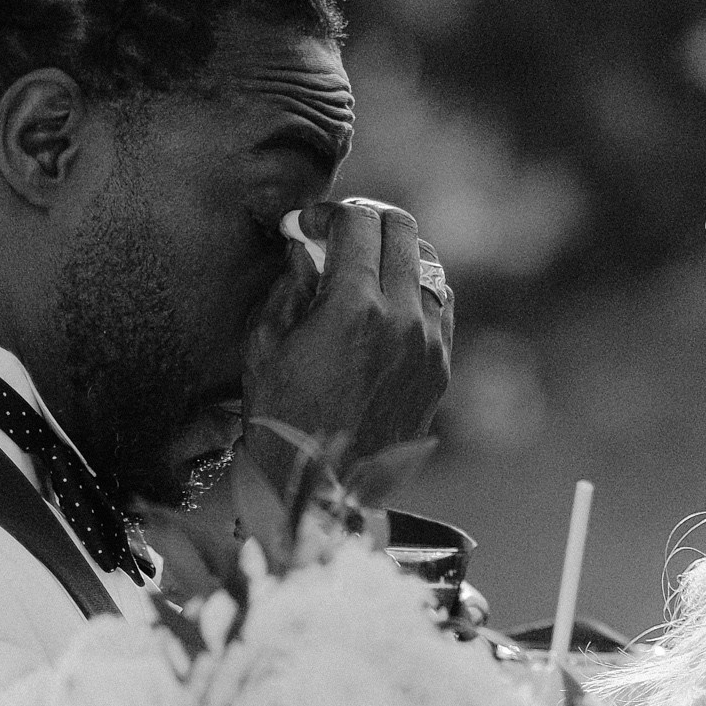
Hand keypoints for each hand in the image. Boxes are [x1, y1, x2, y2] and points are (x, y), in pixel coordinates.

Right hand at [241, 201, 451, 466]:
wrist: (324, 492)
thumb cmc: (280, 421)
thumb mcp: (264, 347)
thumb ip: (289, 285)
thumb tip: (305, 245)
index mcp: (354, 307)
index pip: (358, 222)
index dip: (329, 214)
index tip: (308, 227)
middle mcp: (402, 318)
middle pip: (402, 230)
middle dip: (366, 223)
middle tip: (337, 238)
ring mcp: (428, 344)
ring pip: (428, 265)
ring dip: (395, 256)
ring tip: (363, 272)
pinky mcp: (440, 368)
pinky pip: (440, 306)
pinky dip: (416, 291)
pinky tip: (387, 306)